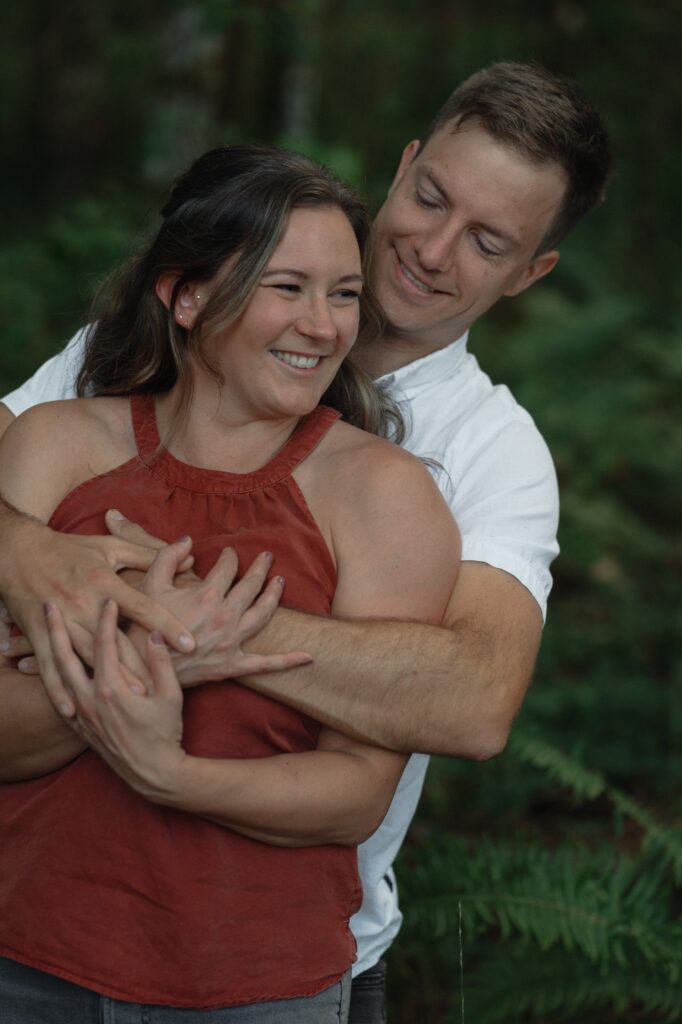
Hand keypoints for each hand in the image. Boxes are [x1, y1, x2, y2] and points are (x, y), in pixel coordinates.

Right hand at [0, 512, 195, 715]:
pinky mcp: (37, 634)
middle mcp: (83, 604)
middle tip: (166, 687)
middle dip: (140, 665)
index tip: (191, 644)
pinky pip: (48, 666)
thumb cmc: (71, 549)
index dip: (168, 625)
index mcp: (103, 582)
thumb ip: (149, 552)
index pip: (142, 607)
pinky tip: (71, 712)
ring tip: (132, 701)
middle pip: (117, 640)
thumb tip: (187, 550)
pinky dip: (56, 690)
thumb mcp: (111, 547)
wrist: (18, 552)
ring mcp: (60, 621)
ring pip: (88, 657)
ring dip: (109, 680)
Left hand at [45, 599, 185, 801]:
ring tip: (42, 632)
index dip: (106, 619)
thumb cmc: (165, 733)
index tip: (108, 599)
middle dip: (57, 628)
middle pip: (66, 656)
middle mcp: (89, 699)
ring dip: (49, 651)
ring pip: (57, 675)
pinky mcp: (79, 726)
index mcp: (112, 689)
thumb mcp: (171, 696)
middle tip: (50, 604)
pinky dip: (51, 678)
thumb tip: (155, 634)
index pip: (104, 645)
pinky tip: (49, 667)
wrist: (152, 773)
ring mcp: (81, 714)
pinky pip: (58, 697)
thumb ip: (161, 663)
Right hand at [128, 542, 312, 685]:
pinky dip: (288, 661)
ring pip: (263, 614)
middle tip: (267, 556)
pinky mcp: (232, 666)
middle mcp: (224, 617)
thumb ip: (167, 557)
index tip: (228, 553)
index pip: (227, 568)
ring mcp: (231, 642)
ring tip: (280, 582)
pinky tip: (309, 657)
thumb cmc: (141, 627)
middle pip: (251, 586)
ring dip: (274, 596)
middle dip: (260, 568)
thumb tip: (187, 540)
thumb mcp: (148, 586)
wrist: (141, 671)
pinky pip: (265, 664)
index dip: (229, 557)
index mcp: (206, 596)